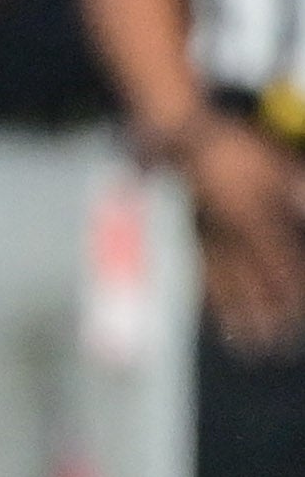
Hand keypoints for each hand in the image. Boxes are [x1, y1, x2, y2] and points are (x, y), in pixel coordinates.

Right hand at [183, 117, 304, 354]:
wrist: (182, 135)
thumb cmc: (231, 145)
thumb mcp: (274, 161)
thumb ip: (295, 185)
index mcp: (256, 218)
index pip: (281, 262)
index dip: (293, 290)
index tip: (298, 312)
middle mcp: (232, 235)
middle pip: (254, 281)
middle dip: (270, 312)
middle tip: (280, 341)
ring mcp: (208, 237)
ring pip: (226, 281)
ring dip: (240, 313)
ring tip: (250, 340)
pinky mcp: (189, 232)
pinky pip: (200, 269)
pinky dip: (208, 295)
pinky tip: (214, 312)